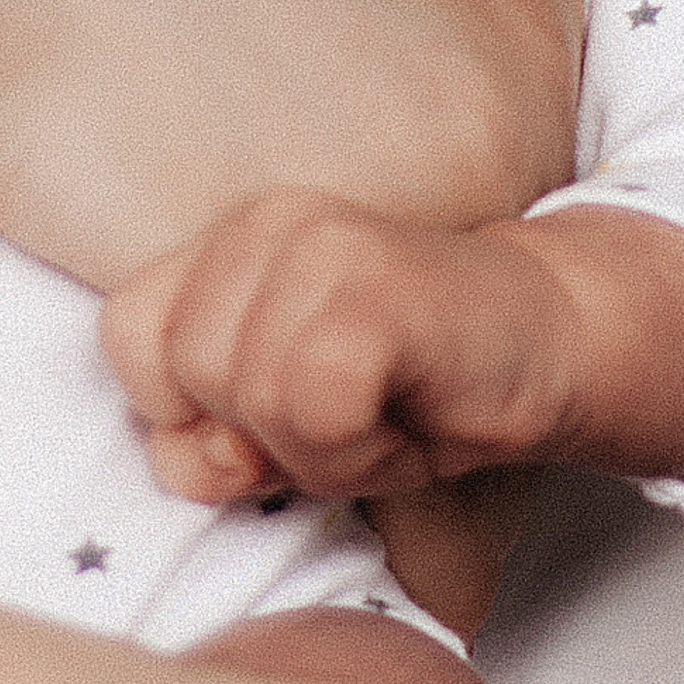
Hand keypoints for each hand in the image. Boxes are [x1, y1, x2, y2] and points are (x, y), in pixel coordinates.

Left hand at [105, 190, 683, 499]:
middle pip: (186, 380)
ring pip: (245, 396)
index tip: (279, 418)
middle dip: (267, 438)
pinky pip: (309, 404)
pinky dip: (356, 448)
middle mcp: (261, 222)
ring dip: (322, 448)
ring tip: (385, 416)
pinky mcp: (370, 283)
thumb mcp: (288, 428)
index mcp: (225, 241)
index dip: (189, 413)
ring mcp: (314, 243)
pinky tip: (409, 419)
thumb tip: (199, 462)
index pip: (127, 339)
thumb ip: (212, 444)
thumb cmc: (420, 386)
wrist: (556, 343)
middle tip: (355, 420)